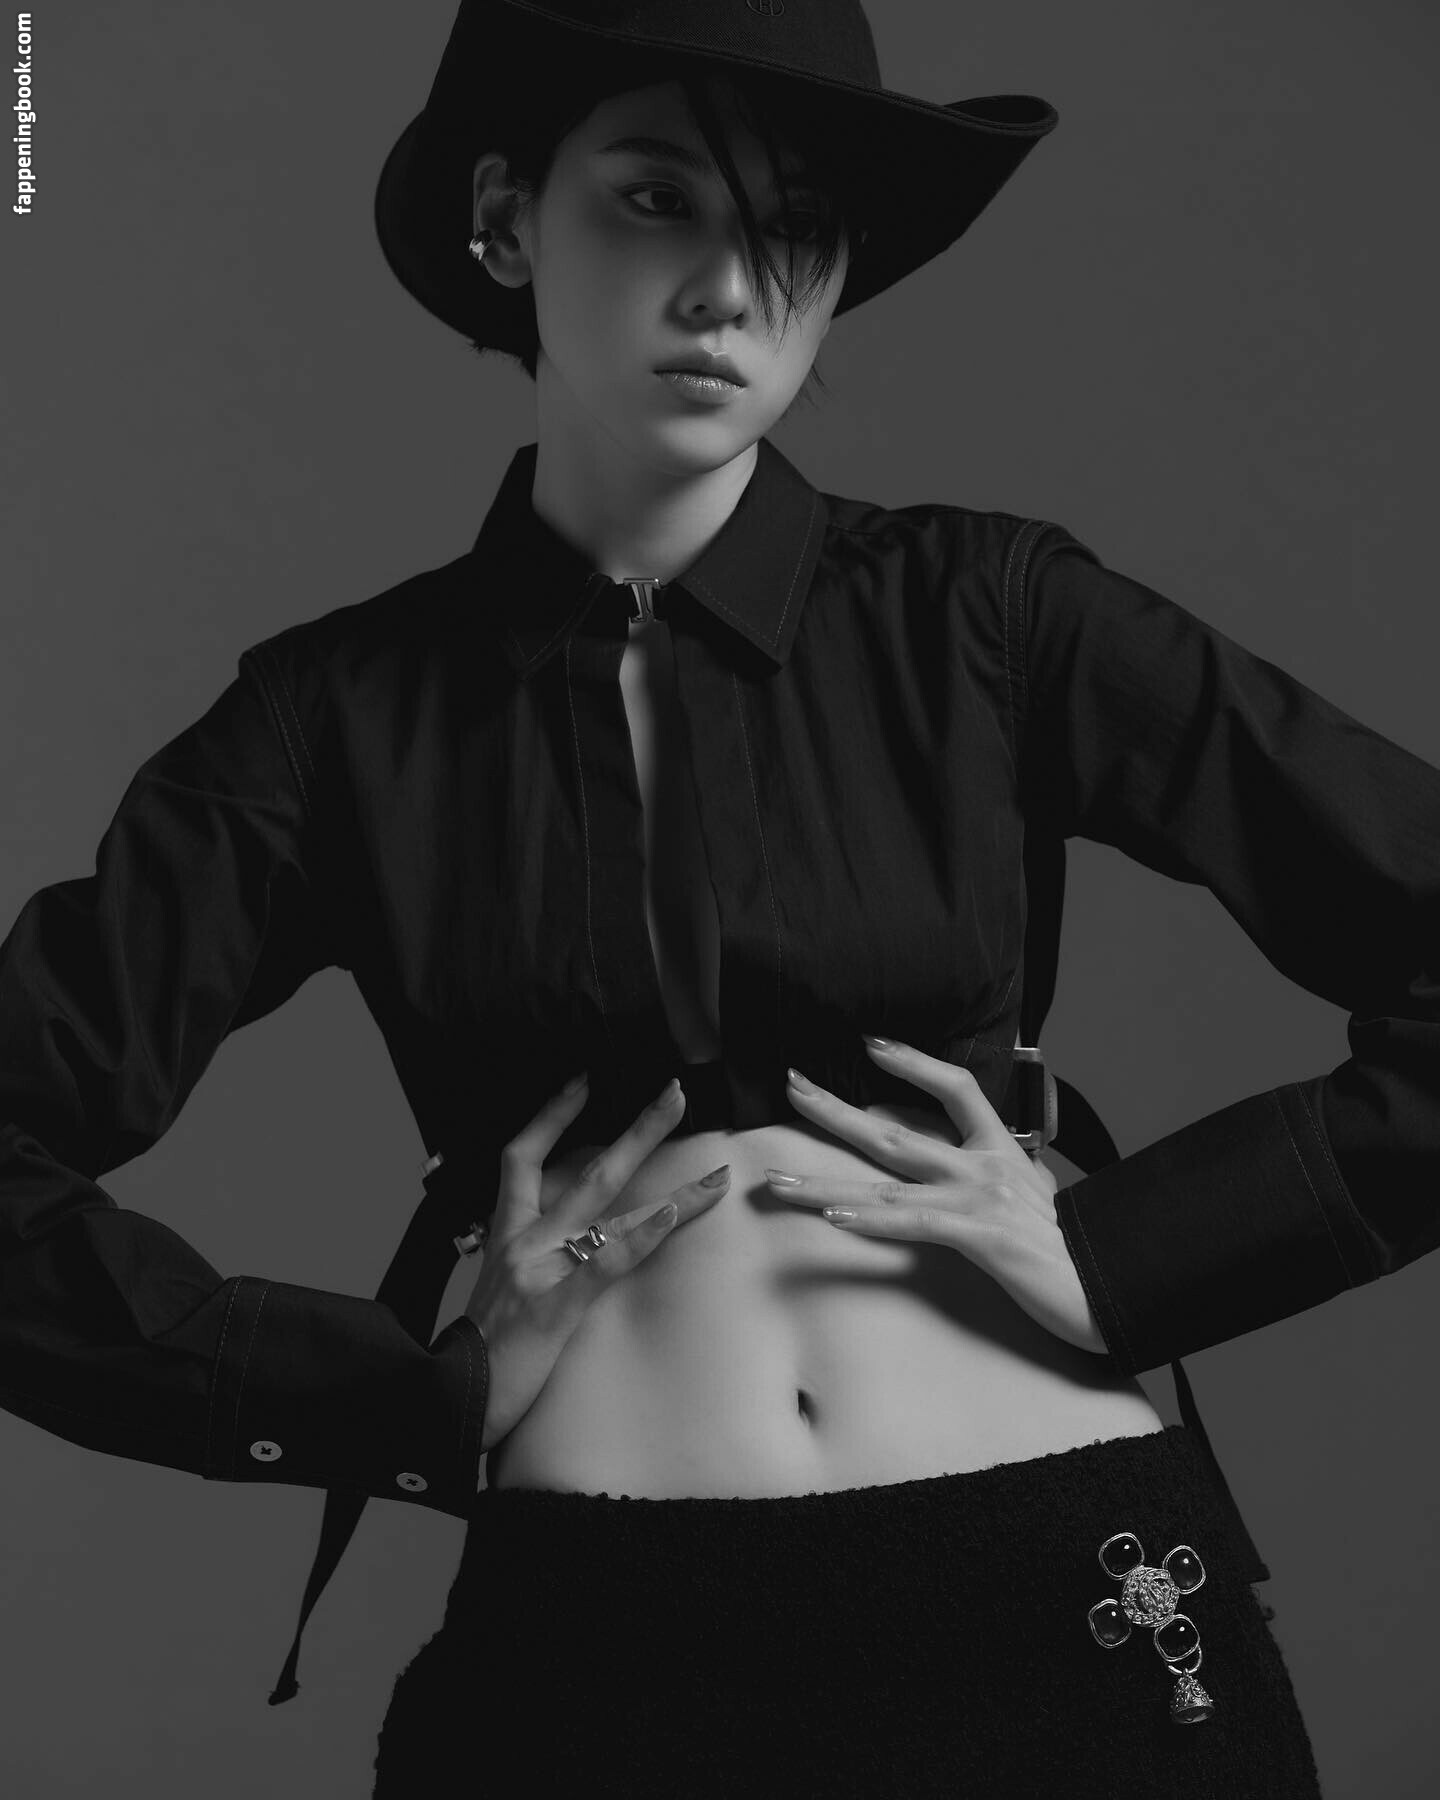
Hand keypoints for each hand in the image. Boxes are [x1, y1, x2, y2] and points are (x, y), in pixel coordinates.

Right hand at [464, 1074, 731, 1453]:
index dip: (551, 1115)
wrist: (445, 1400)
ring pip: (610, 1208)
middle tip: (675, 1093)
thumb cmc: (474, 1356)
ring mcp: (540, 1270)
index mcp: (505, 1236)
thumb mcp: (496, 1295)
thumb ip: (525, 1264)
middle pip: (586, 1170)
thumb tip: (561, 1250)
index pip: (521, 1158)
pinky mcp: (555, 1306)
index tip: (583, 1081)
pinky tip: (673, 1216)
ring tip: (717, 1176)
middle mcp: (522, 1241)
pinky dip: (643, 1236)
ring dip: (671, 1190)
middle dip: (638, 1130)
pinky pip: (606, 1262)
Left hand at [767, 1038, 1107, 1355]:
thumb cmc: (1078, 1249)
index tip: (870, 1044)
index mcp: (1001, 1152)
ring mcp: (979, 1200)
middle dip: (835, 1110)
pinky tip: (834, 1215)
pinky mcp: (980, 1238)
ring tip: (777, 1179)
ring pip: (885, 1183)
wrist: (1114, 1285)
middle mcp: (984, 1167)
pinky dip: (871, 1219)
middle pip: (894, 1133)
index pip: (956, 1088)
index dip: (913, 1062)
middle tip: (790, 1085)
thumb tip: (1015, 1168)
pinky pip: (913, 1223)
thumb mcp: (1043, 1197)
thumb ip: (1019, 1177)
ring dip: (823, 1183)